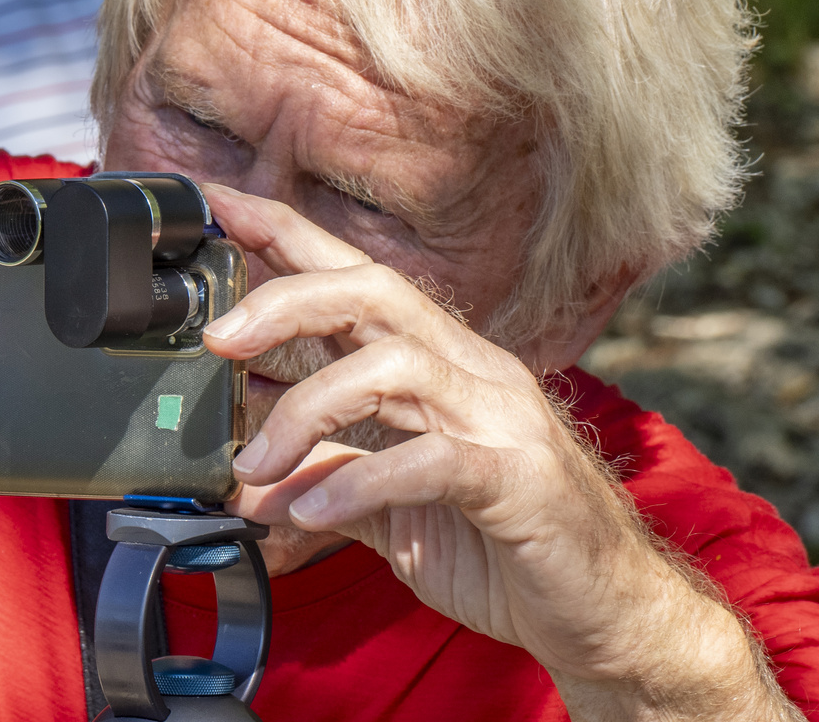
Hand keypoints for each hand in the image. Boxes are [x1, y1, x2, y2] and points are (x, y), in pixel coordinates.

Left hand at [199, 185, 793, 718]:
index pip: (353, 273)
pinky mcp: (518, 479)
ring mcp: (500, 419)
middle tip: (215, 339)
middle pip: (373, 292)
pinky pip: (430, 461)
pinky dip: (359, 482)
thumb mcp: (387, 503)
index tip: (214, 206)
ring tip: (252, 464)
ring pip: (394, 366)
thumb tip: (242, 477)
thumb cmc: (500, 544)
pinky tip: (311, 513)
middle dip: (286, 301)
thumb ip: (322, 473)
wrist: (604, 612)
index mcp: (436, 362)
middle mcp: (471, 371)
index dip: (283, 232)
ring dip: (306, 409)